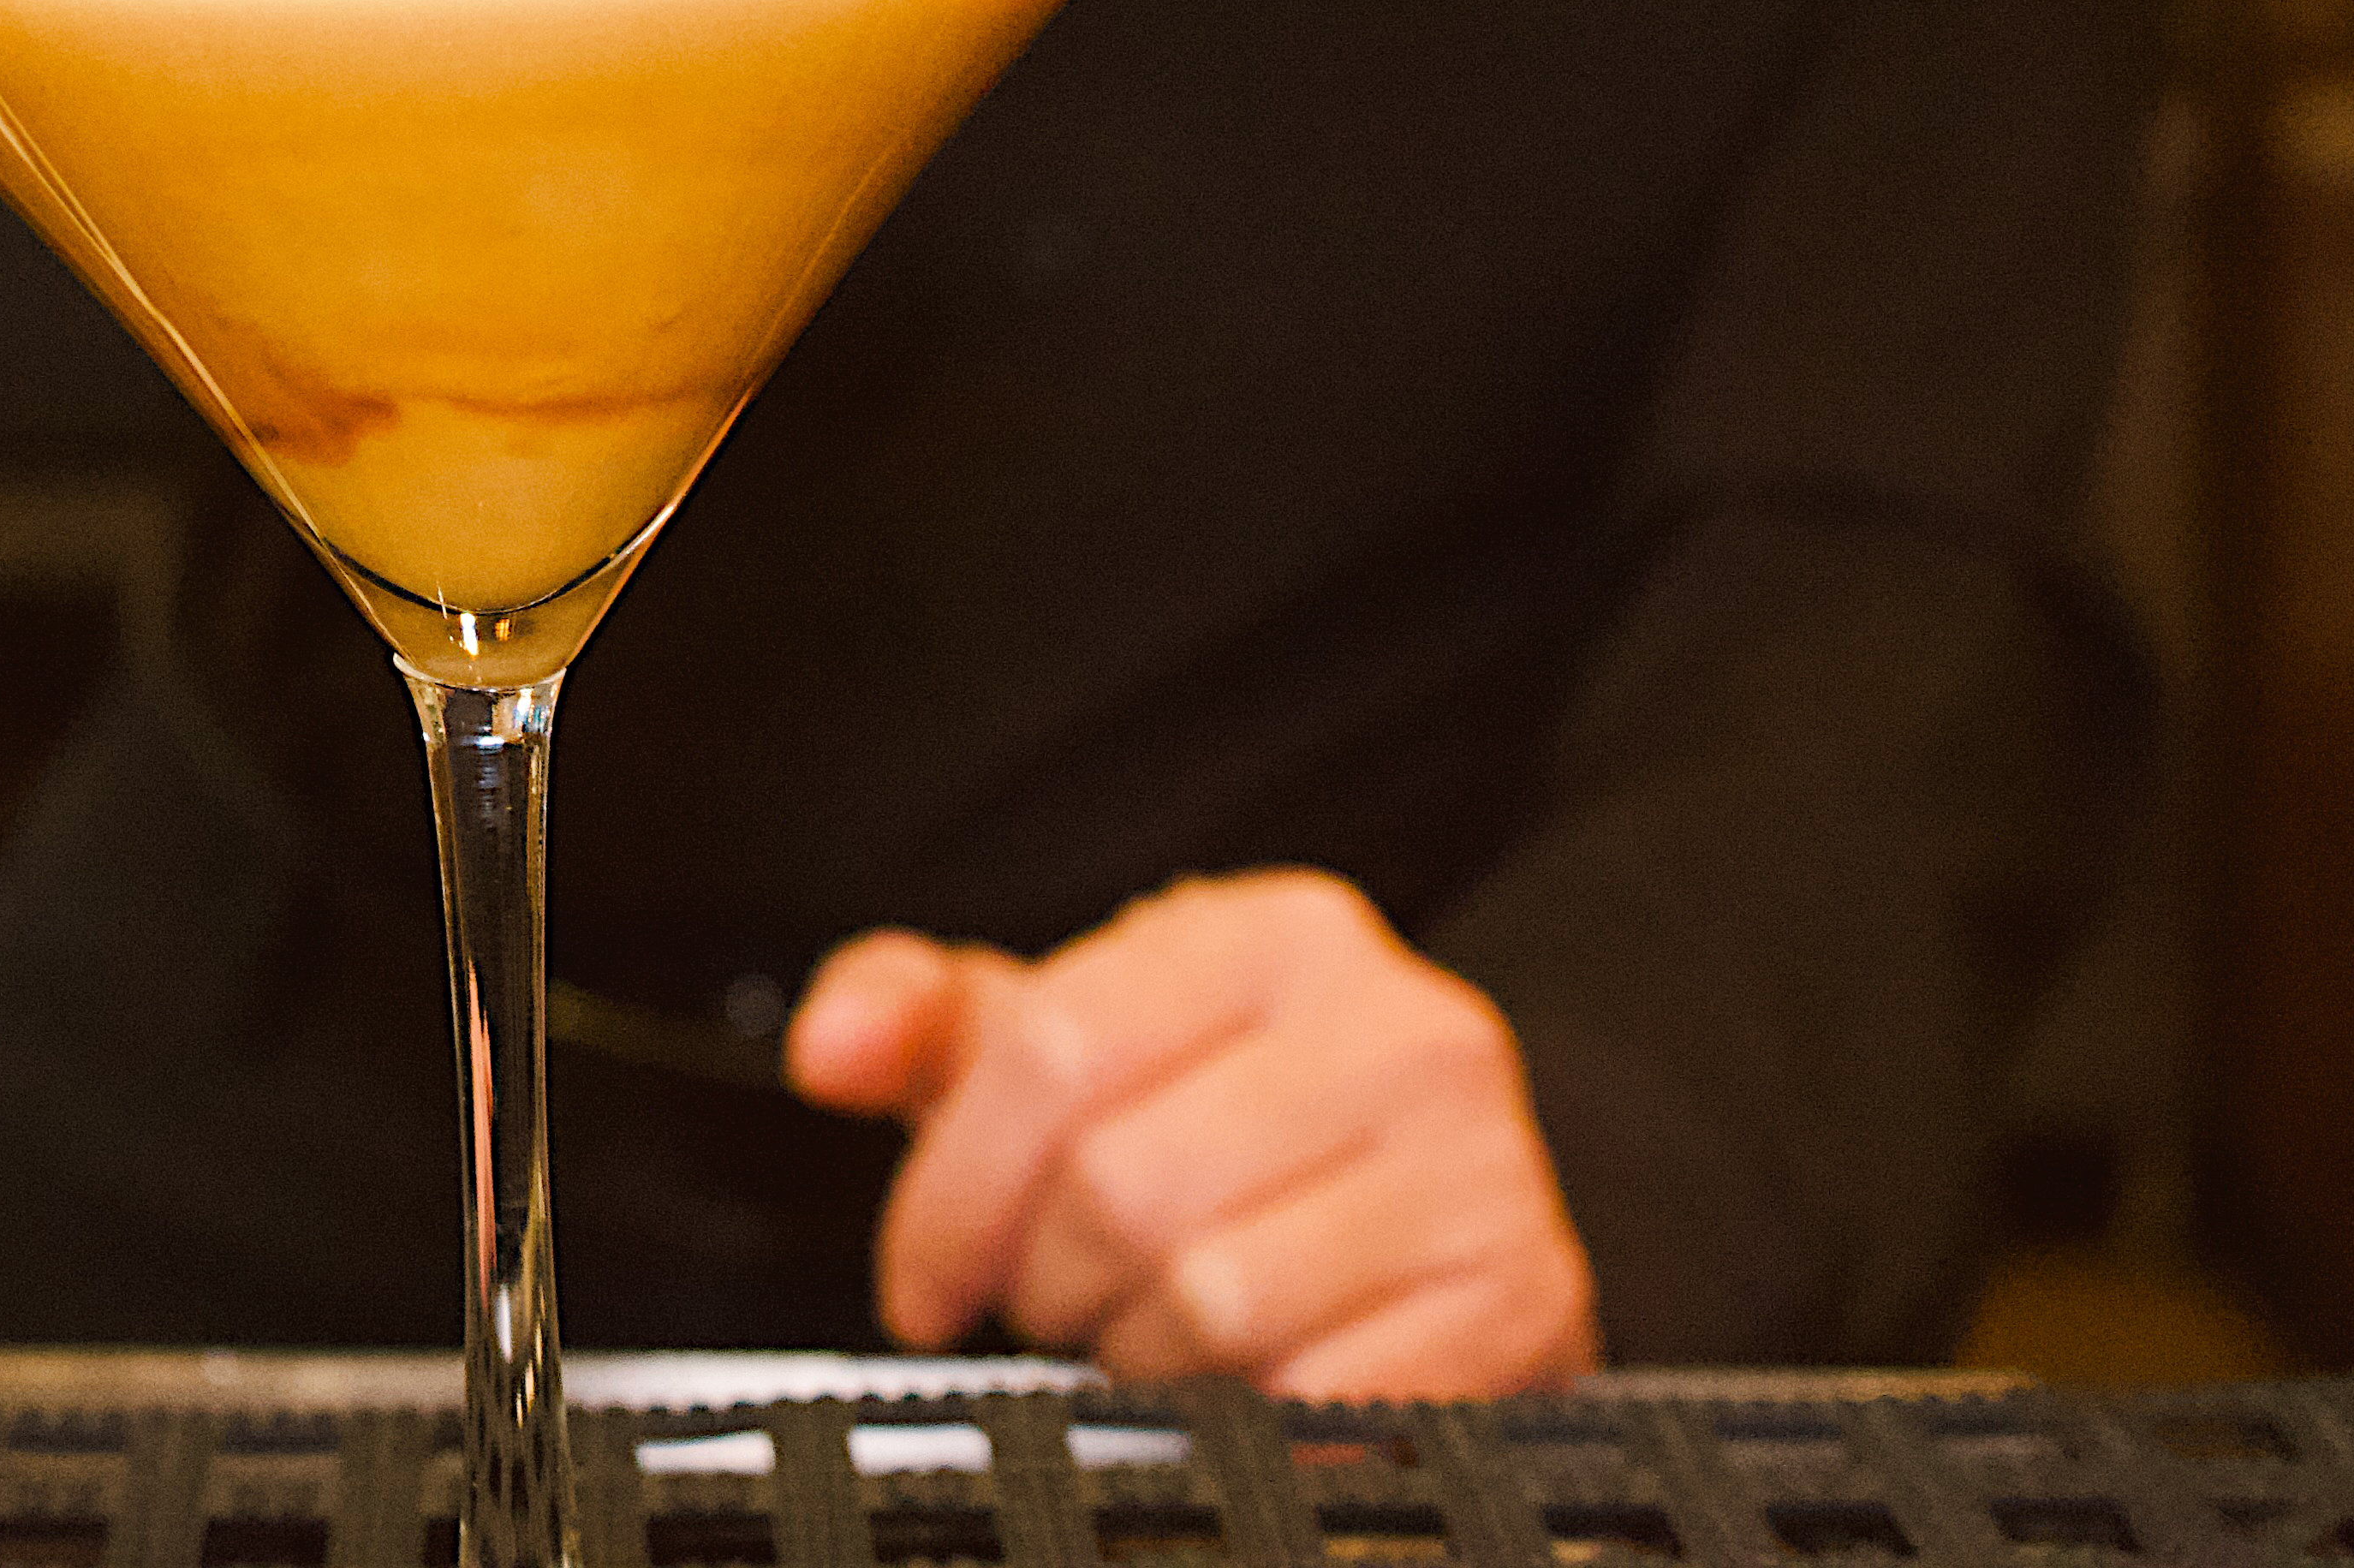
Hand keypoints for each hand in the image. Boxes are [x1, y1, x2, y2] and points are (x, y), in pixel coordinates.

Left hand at [785, 872, 1599, 1396]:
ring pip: (1210, 1298)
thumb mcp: (1079, 1051)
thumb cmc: (1233, 1139)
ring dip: (1143, 1355)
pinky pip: (1320, 1396)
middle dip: (1050, 1282)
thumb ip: (927, 1021)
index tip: (921, 1278)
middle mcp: (1399, 1028)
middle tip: (1061, 1302)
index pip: (1053, 1050)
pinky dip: (1251, 1417)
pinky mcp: (1522, 1299)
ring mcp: (1480, 1165)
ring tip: (1154, 1332)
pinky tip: (1248, 1381)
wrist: (1436, 1235)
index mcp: (1279, 935)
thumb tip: (831, 1044)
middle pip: (1120, 1185)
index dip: (950, 1189)